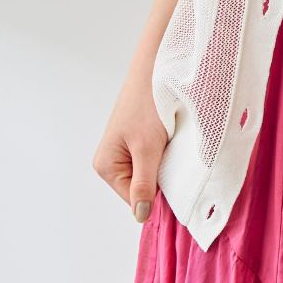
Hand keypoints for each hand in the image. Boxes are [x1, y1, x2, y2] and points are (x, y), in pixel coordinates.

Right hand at [92, 72, 168, 223]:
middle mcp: (112, 160)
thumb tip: (140, 216)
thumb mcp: (147, 148)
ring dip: (164, 163)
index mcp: (106, 166)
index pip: (135, 200)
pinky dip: (164, 152)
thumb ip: (143, 184)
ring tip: (170, 144)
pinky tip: (170, 139)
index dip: (157, 194)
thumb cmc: (148, 103)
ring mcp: (125, 149)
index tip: (175, 181)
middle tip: (172, 156)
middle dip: (160, 177)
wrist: (155, 67)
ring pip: (150, 172)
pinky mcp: (138, 138)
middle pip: (142, 187)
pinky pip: (153, 157)